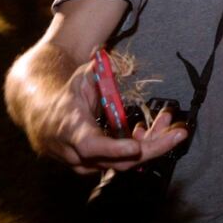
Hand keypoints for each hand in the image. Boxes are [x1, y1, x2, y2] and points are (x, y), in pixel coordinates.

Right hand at [34, 62, 187, 174]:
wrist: (42, 118)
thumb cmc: (66, 97)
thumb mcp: (80, 78)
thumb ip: (97, 69)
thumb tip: (109, 56)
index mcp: (71, 128)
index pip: (91, 146)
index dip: (114, 149)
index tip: (135, 147)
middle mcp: (76, 152)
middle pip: (118, 160)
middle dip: (153, 147)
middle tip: (179, 133)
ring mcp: (85, 163)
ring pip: (125, 163)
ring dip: (152, 143)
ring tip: (168, 119)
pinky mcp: (95, 166)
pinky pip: (123, 162)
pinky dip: (141, 146)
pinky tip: (151, 128)